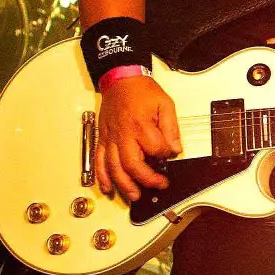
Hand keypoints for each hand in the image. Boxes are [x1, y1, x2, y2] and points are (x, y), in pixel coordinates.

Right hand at [95, 77, 181, 201]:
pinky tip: (108, 187)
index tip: (170, 154)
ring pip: (114, 167)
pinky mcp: (102, 139)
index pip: (156, 149)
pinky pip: (99, 161)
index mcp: (140, 125)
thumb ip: (171, 127)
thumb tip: (175, 148)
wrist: (121, 79)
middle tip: (158, 185)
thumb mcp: (165, 103)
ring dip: (124, 185)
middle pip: (132, 164)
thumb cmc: (141, 90)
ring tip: (135, 195)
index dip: (166, 154)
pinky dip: (102, 177)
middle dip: (146, 179)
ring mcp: (111, 138)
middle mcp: (123, 134)